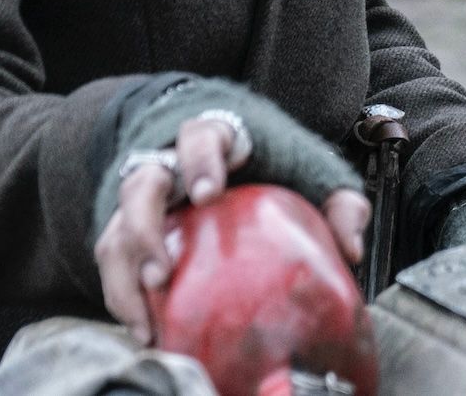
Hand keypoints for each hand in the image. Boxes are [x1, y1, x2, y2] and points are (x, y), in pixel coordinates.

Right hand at [92, 90, 371, 341]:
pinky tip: (145, 330)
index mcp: (218, 137)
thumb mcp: (316, 176)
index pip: (201, 135)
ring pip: (116, 227)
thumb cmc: (279, 165)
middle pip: (141, 184)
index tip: (206, 194)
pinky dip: (123, 296)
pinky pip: (113, 259)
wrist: (233, 155)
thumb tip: (351, 251)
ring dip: (125, 274)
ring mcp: (144, 196)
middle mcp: (170, 162)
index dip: (200, 160)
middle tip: (161, 272)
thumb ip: (341, 205)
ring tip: (145, 319)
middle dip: (143, 227)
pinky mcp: (129, 229)